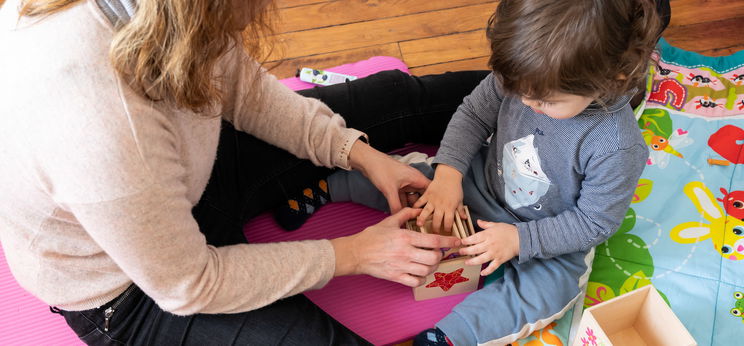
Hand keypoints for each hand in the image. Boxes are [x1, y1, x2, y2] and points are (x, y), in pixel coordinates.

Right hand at [330, 208, 460, 286]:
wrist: (356, 253)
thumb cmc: (371, 236)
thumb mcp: (388, 221)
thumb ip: (405, 214)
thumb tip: (418, 209)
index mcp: (405, 237)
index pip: (434, 240)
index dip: (449, 242)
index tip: (456, 242)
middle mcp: (405, 252)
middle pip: (433, 258)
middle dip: (439, 257)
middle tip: (437, 254)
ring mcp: (401, 266)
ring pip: (426, 271)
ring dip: (431, 268)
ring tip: (428, 263)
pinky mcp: (396, 277)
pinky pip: (416, 282)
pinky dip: (421, 279)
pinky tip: (419, 273)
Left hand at [348, 140, 430, 212]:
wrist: (368, 161)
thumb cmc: (381, 169)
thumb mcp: (389, 190)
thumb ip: (396, 205)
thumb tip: (399, 217)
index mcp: (416, 178)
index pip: (431, 191)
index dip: (432, 202)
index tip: (430, 214)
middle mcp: (413, 180)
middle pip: (422, 196)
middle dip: (420, 207)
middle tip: (419, 220)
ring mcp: (405, 183)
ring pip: (412, 198)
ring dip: (409, 207)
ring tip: (409, 219)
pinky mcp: (397, 186)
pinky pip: (403, 197)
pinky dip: (401, 204)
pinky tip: (399, 213)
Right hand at [412, 164, 465, 233]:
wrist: (449, 175)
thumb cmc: (455, 188)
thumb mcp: (460, 200)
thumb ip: (460, 210)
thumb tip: (464, 218)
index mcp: (450, 207)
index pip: (448, 222)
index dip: (447, 229)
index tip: (446, 232)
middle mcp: (441, 205)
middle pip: (437, 220)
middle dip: (434, 228)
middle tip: (432, 234)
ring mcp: (432, 200)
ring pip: (426, 211)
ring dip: (422, 218)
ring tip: (419, 225)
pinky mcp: (427, 195)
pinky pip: (420, 201)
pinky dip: (415, 206)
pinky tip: (411, 211)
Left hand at [459, 220, 519, 275]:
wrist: (521, 238)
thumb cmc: (508, 231)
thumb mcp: (496, 225)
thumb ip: (485, 224)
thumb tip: (478, 221)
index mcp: (488, 235)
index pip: (474, 238)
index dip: (466, 241)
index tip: (461, 242)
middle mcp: (490, 245)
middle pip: (475, 249)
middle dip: (466, 251)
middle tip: (460, 252)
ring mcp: (494, 253)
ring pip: (481, 259)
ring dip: (472, 262)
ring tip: (466, 262)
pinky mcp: (500, 260)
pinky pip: (492, 267)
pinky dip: (487, 271)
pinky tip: (482, 273)